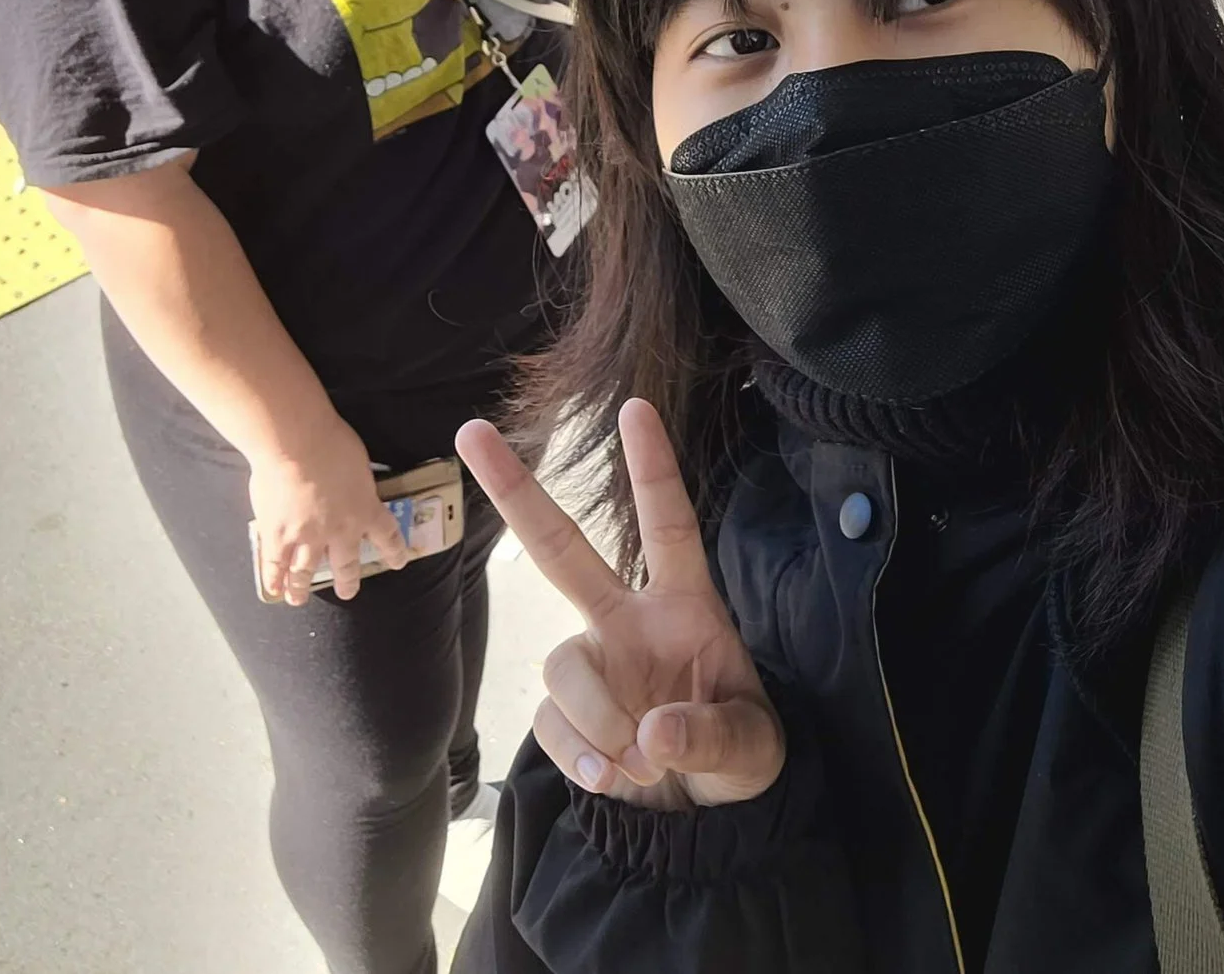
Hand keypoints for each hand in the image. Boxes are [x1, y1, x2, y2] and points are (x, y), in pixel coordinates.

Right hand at [251, 416, 407, 605]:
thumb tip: (354, 485)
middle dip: (348, 580)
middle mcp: (340, 531)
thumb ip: (358, 483)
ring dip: (302, 587)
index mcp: (366, 509)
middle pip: (346, 563)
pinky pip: (275, 565)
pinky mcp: (278, 536)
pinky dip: (274, 579)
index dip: (393, 550)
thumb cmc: (332, 442)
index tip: (398, 562)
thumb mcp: (360, 463)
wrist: (297, 443)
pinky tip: (274, 589)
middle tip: (347, 591)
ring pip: (305, 571)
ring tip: (298, 599)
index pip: (387, 535)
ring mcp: (307, 537)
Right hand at [457, 399, 782, 810]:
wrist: (702, 814)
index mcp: (685, 606)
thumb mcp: (753, 751)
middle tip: (470, 430)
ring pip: (562, 665)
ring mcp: (591, 664)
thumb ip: (712, 736)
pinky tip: (610, 777)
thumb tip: (652, 734)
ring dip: (598, 718)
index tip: (635, 408)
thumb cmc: (738, 755)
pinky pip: (550, 722)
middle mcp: (627, 621)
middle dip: (517, 491)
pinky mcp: (565, 714)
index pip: (669, 527)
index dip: (653, 469)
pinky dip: (579, 755)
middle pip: (561, 548)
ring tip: (641, 761)